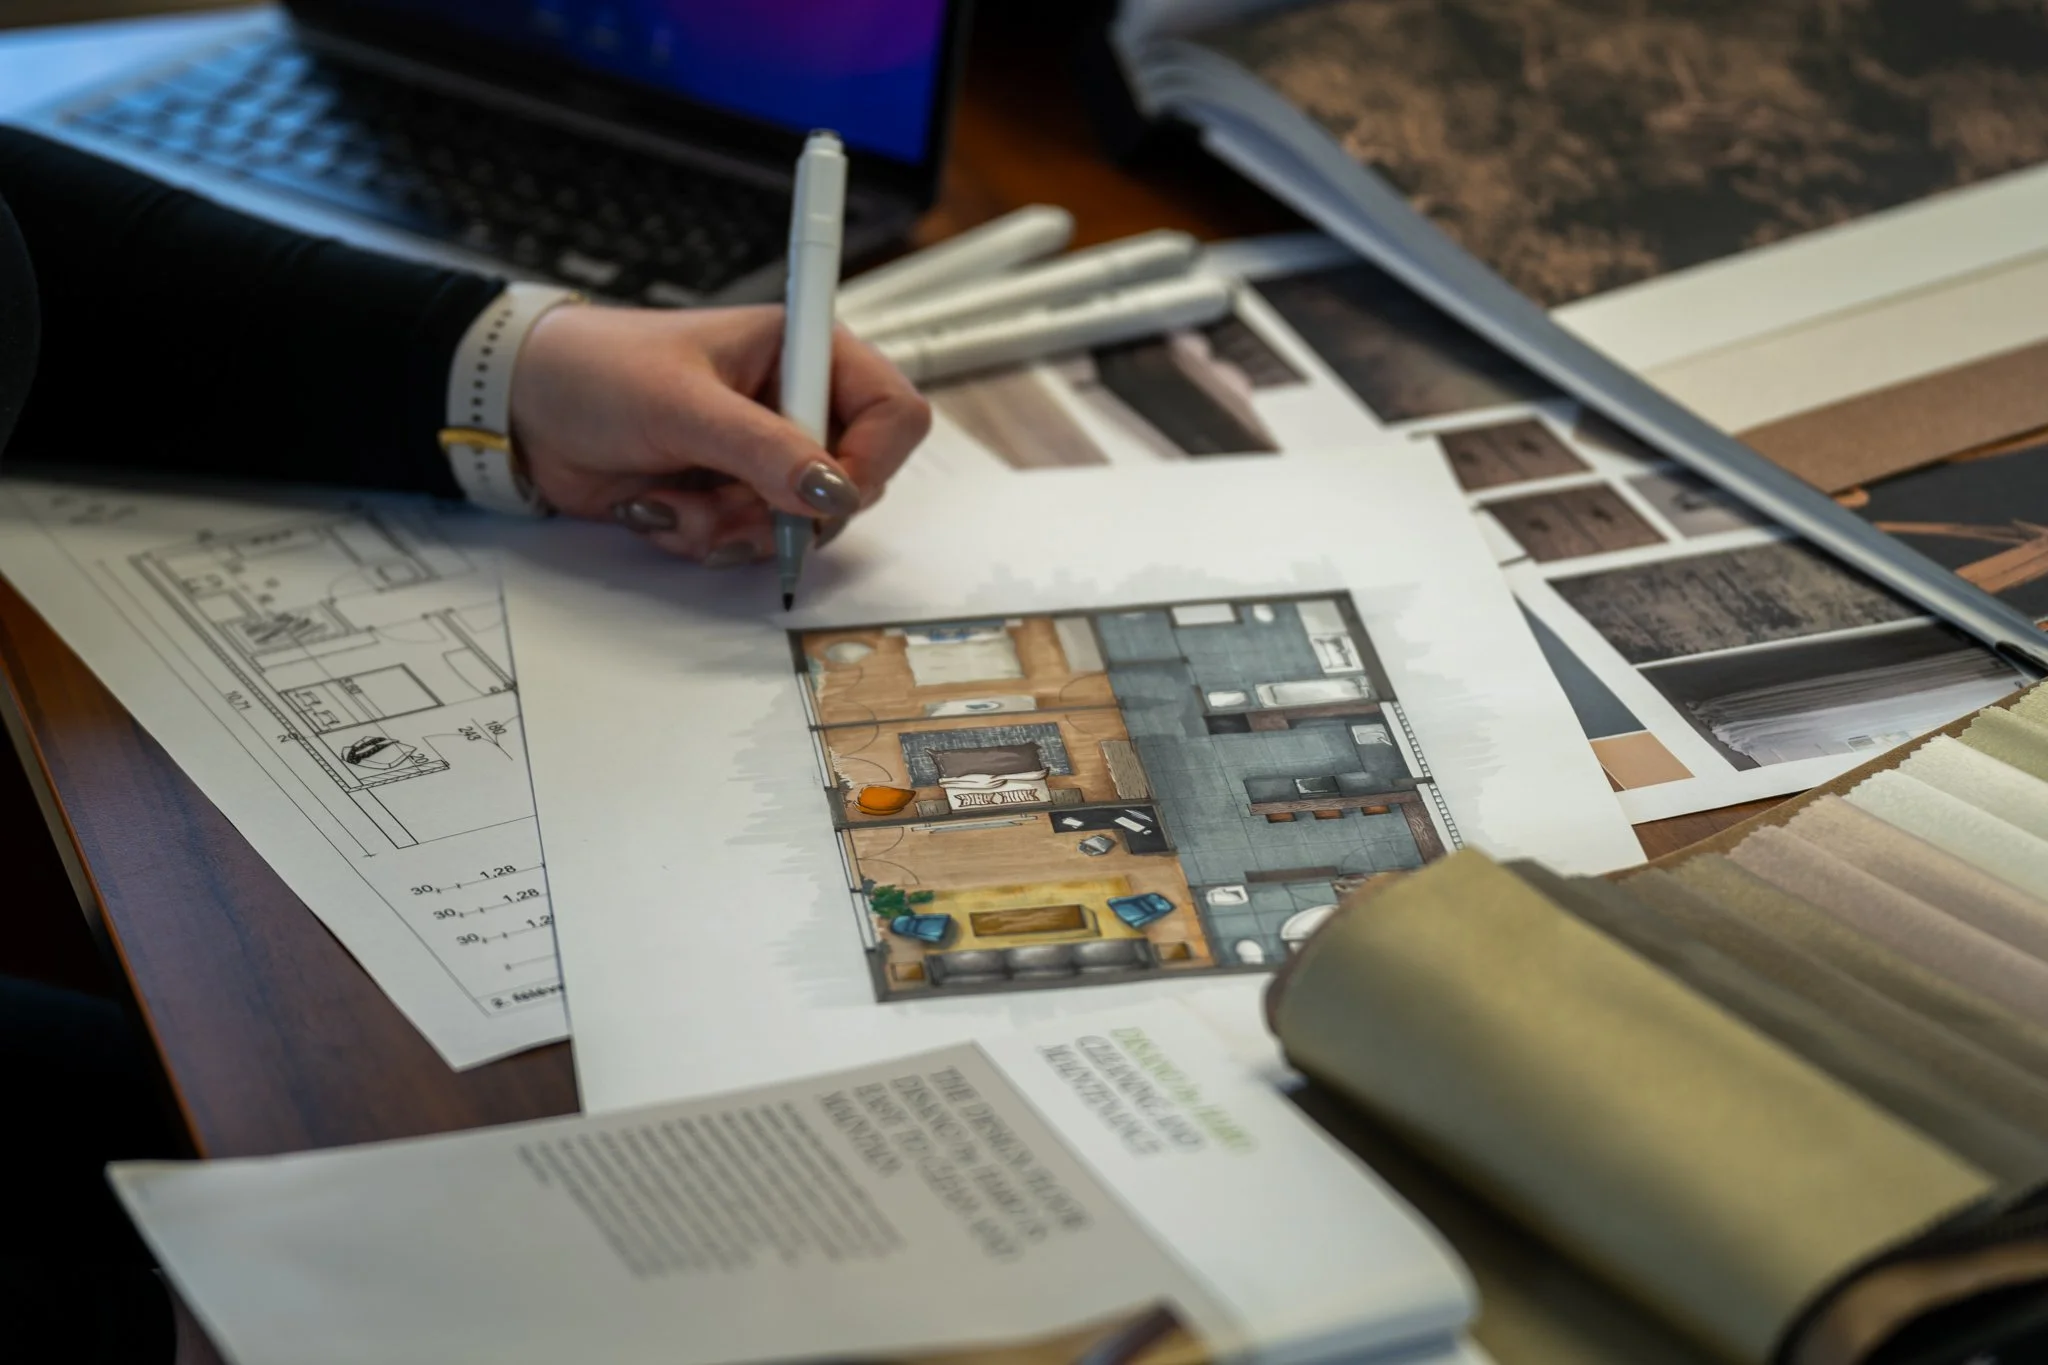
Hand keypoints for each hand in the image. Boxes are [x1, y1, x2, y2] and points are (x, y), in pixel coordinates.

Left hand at [507, 303, 930, 562]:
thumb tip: (834, 491)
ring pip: (800, 526)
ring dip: (735, 530)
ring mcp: (764, 456)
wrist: (522, 409)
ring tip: (673, 502)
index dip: (872, 461)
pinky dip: (705, 538)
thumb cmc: (595, 371)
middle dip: (785, 510)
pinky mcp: (730, 496)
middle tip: (728, 504)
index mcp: (801, 352)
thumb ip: (764, 449)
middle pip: (853, 483)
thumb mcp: (682, 405)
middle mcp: (795, 404)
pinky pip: (751, 543)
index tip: (824, 495)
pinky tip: (659, 506)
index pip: (893, 411)